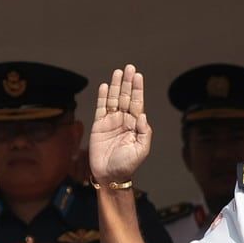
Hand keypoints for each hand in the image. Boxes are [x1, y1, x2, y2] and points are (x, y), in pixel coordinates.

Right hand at [89, 64, 151, 184]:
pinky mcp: (99, 125)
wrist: (110, 174)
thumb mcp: (141, 150)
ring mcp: (111, 121)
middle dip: (128, 82)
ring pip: (114, 99)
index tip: (138, 76)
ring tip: (119, 72)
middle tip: (130, 67)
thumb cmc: (127, 164)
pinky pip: (101, 107)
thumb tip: (143, 116)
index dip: (138, 89)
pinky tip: (106, 86)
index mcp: (136, 125)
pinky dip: (103, 96)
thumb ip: (144, 133)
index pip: (138, 103)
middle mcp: (124, 120)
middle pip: (126, 97)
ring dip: (117, 85)